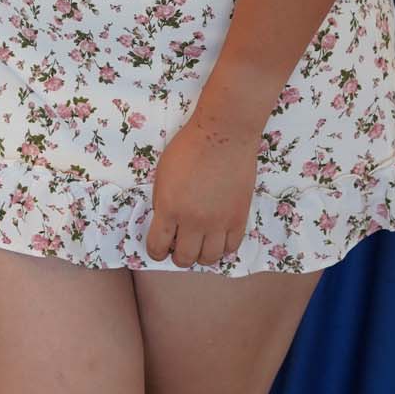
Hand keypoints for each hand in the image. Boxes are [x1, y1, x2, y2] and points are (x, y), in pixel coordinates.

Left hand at [145, 115, 258, 267]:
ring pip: (209, 258)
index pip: (157, 246)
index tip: (159, 248)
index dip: (156, 252)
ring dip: (201, 255)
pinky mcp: (239, 218)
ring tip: (199, 244)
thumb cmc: (189, 147)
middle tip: (179, 246)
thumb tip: (166, 223)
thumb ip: (162, 201)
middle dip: (178, 256)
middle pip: (184, 258)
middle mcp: (193, 220)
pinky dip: (222, 248)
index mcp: (169, 207)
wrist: (224, 135)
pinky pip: (231, 248)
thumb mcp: (163, 173)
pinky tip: (217, 239)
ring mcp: (218, 222)